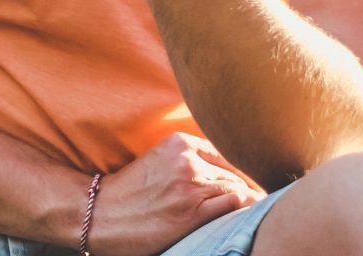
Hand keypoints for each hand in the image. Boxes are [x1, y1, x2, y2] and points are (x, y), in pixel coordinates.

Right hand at [86, 132, 266, 255]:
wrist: (99, 214)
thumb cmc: (128, 192)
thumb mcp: (158, 161)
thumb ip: (187, 159)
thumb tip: (224, 170)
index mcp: (177, 143)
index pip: (227, 153)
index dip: (244, 170)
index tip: (252, 182)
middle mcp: (186, 161)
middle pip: (236, 173)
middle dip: (250, 188)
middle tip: (263, 200)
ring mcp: (190, 187)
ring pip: (239, 191)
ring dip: (250, 203)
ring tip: (258, 212)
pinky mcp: (193, 213)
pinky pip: (234, 209)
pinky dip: (243, 214)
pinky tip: (244, 220)